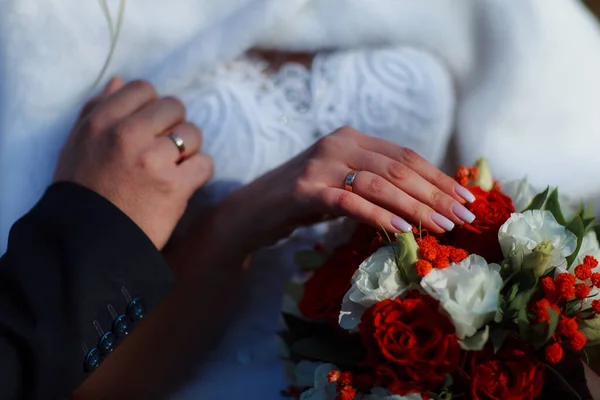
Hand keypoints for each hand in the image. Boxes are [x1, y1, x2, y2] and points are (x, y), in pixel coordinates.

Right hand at [54, 77, 212, 248]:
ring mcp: (153, 160)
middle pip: (174, 107)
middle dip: (174, 127)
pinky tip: (183, 184)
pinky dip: (199, 174)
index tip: (150, 127)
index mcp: (101, 122)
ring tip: (172, 169)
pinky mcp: (174, 186)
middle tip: (165, 149)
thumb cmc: (81, 193)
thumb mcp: (76, 145)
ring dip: (189, 151)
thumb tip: (119, 81)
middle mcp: (128, 135)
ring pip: (194, 134)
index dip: (152, 107)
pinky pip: (205, 163)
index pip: (144, 89)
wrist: (88, 243)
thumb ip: (95, 110)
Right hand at [222, 126, 475, 248]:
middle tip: (463, 216)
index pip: (405, 156)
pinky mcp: (306, 190)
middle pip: (398, 169)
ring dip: (416, 206)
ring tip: (443, 226)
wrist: (252, 210)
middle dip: (436, 194)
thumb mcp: (343, 184)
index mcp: (351, 138)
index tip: (465, 197)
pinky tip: (402, 229)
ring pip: (380, 184)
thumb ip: (374, 184)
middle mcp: (338, 144)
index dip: (438, 177)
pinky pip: (350, 202)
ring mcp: (321, 165)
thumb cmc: (303, 201)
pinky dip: (379, 215)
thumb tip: (424, 202)